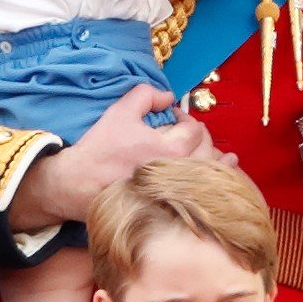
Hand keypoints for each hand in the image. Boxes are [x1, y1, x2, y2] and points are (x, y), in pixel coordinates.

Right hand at [9, 85, 227, 230]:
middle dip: (201, 136)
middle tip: (189, 131)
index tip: (173, 116)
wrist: (77, 185)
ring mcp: (175, 192)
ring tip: (225, 157)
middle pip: (207, 151)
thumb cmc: (100, 149)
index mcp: (172, 150)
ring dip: (217, 162)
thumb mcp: (120, 112)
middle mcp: (179, 173)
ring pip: (208, 175)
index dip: (184, 117)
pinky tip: (219, 178)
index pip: (194, 129)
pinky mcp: (169, 205)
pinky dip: (211, 183)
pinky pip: (198, 192)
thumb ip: (147, 95)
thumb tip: (168, 96)